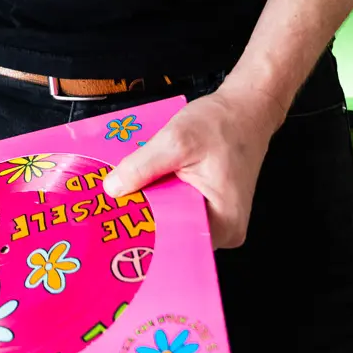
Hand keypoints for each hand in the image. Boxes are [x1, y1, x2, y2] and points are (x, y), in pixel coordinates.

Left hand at [100, 81, 284, 249]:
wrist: (245, 109)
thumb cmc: (221, 124)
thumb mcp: (176, 140)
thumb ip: (142, 166)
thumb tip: (113, 190)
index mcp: (223, 224)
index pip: (175, 243)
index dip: (142, 235)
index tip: (111, 228)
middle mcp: (224, 230)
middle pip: (172, 233)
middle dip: (142, 219)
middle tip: (107, 211)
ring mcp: (217, 219)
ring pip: (173, 219)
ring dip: (150, 205)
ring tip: (119, 196)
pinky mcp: (209, 206)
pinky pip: (179, 207)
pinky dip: (161, 195)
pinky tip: (141, 185)